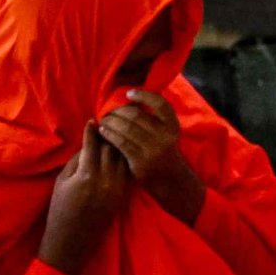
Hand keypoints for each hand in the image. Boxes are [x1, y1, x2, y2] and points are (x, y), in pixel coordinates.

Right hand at [36, 125, 136, 274]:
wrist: (72, 240)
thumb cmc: (60, 209)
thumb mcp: (62, 181)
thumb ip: (77, 161)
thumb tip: (89, 142)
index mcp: (87, 175)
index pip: (93, 146)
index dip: (92, 132)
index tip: (93, 120)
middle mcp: (105, 181)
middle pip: (111, 150)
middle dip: (109, 135)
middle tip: (108, 122)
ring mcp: (116, 189)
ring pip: (121, 159)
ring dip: (118, 146)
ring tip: (116, 135)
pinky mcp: (122, 196)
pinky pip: (125, 172)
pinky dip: (122, 160)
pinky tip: (119, 153)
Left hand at [97, 91, 203, 222]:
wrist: (171, 181)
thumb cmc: (164, 153)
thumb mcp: (166, 134)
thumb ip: (154, 120)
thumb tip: (130, 100)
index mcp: (172, 127)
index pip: (160, 104)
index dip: (144, 95)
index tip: (129, 93)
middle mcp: (165, 137)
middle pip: (136, 116)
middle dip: (118, 111)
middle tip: (108, 111)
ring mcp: (153, 151)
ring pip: (126, 128)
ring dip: (111, 122)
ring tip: (103, 120)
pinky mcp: (140, 163)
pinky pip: (120, 143)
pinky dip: (109, 135)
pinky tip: (103, 132)